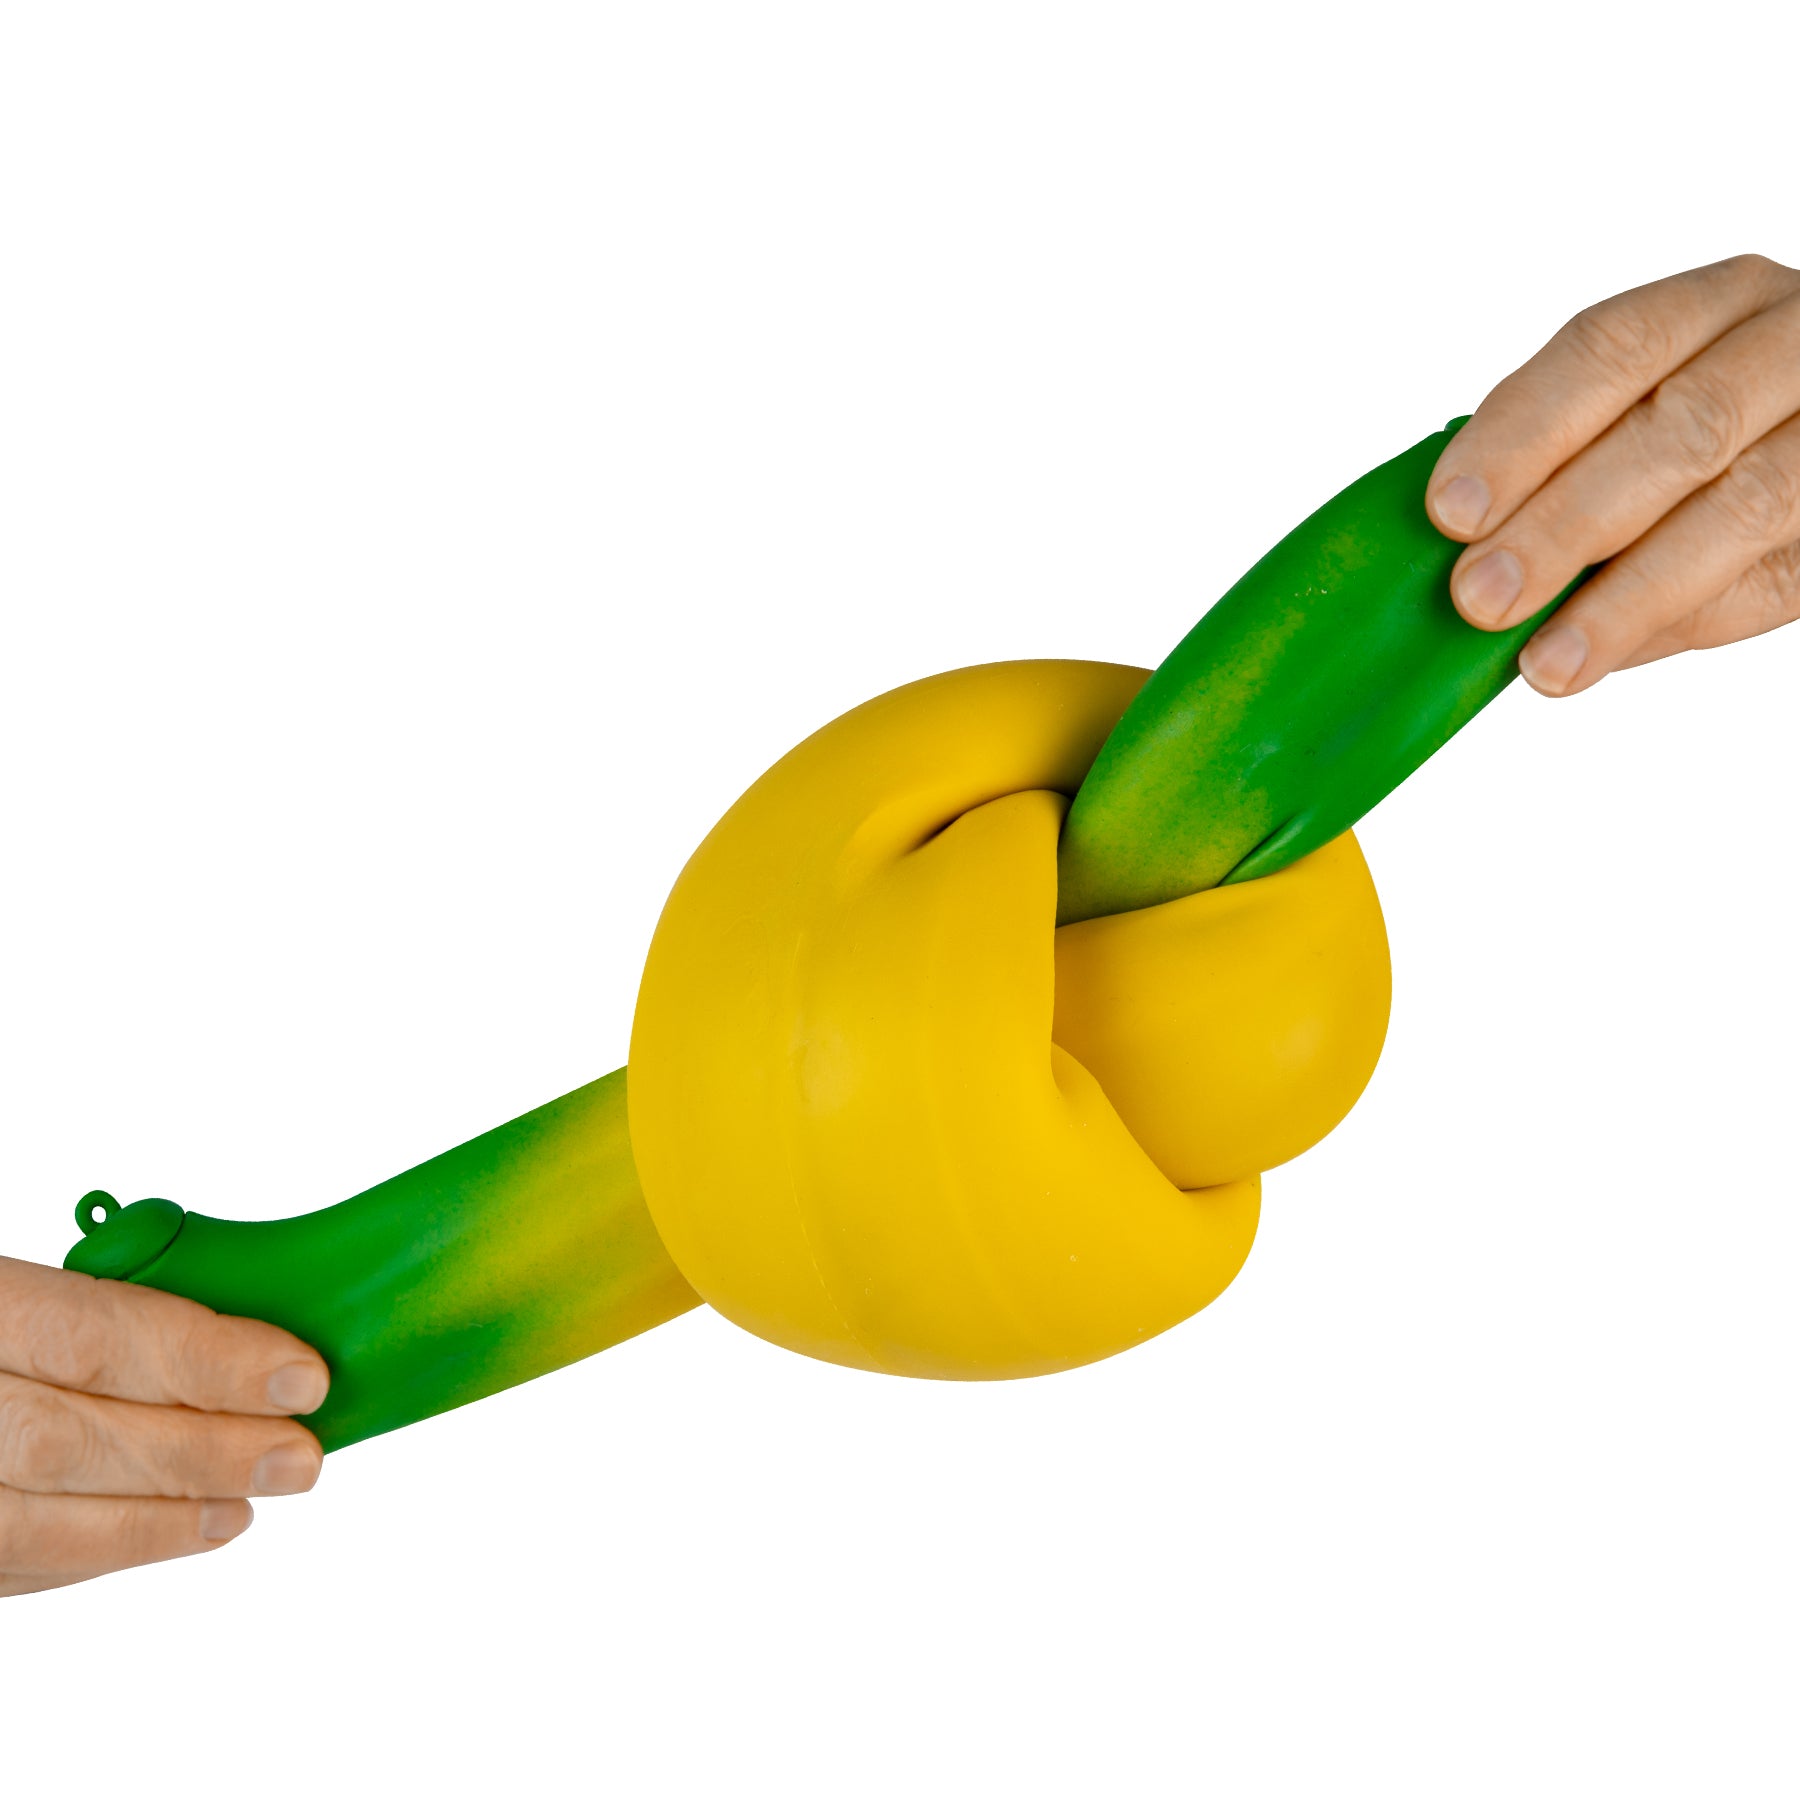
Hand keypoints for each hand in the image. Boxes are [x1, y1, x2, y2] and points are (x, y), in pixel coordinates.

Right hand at [0, 1256, 327, 1596]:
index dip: (207, 1361)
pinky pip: (8, 1562)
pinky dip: (98, 1549)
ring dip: (157, 1519)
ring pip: (32, 1523)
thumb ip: (110, 1304)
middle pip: (67, 1440)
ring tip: (245, 1503)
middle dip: (200, 1452)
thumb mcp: (25, 1280)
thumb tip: (244, 1345)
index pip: (94, 1336)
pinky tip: (175, 1529)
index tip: (301, 1377)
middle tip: (297, 1456)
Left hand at [1426, 253, 1799, 695]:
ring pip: (1744, 508)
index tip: (1451, 510)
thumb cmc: (1708, 426)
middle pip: (1680, 430)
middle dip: (1566, 523)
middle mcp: (1791, 349)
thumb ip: (1564, 455)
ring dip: (1627, 597)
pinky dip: (1682, 623)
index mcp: (1714, 304)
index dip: (1524, 433)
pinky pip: (1775, 579)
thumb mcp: (1644, 404)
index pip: (1612, 349)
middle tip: (1482, 597)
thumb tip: (1463, 548)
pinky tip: (1607, 658)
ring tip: (1545, 663)